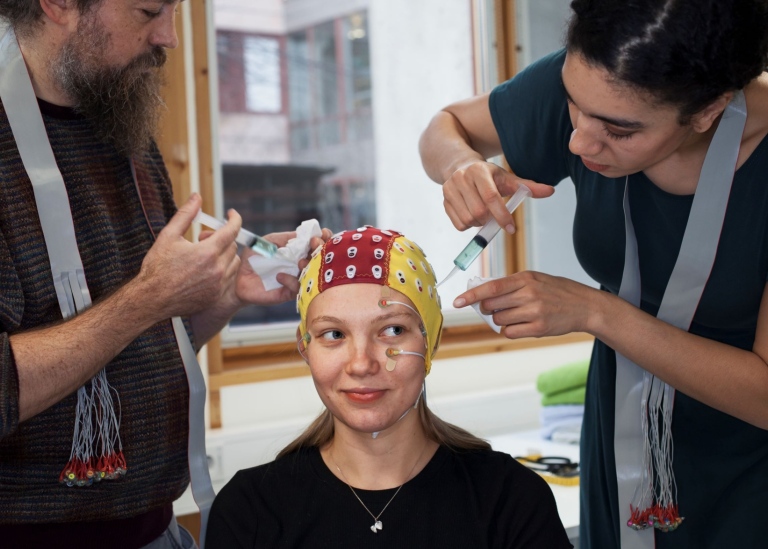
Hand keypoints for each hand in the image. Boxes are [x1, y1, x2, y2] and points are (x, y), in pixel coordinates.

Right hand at [137, 194, 240, 318]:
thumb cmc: (157, 267)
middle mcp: (217, 269)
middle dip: (222, 239)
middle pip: (232, 246)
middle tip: (204, 239)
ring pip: (233, 263)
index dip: (235, 219)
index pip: (232, 230)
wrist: (151, 298)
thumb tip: (197, 197)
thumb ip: (186, 215)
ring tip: (205, 256)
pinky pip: (229, 279)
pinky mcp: (217, 297)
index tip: (232, 214)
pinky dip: (222, 272)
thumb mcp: (168, 236)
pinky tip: (205, 271)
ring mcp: (218, 285)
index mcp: (207, 252)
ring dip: (225, 255)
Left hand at [218, 226, 333, 306]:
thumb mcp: (267, 242)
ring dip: (310, 265)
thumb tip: (303, 234)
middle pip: (322, 258)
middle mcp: (300, 265)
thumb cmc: (253, 259)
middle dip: (321, 249)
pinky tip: (279, 276)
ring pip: (313, 274)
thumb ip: (284, 237)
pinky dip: (291, 280)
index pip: (318, 244)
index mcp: (297, 252)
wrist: (238, 279)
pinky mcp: (288, 293)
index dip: (324, 238)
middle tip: (315, 244)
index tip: (323, 233)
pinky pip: (297, 288)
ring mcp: (296, 279)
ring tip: (300, 261)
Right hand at [442, 161, 553, 231]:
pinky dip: (469, 226)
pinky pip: (458, 224)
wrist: (458, 166)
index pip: (491, 197)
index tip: (512, 228)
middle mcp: (461, 179)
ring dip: (479, 224)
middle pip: (478, 212)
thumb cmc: (487, 175)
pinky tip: (473, 216)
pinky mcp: (444, 201)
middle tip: (496, 219)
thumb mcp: (506, 178)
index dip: (502, 215)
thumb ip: (526, 186)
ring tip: (484, 216)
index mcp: (478, 171)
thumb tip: (550, 191)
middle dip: (491, 220)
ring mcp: (449, 190)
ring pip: (467, 220)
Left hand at [453, 271, 599, 338]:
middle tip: (499, 307)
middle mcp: (528, 294)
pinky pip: (511, 332)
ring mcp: (534, 312)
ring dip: (502, 320)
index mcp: (525, 279)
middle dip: (489, 309)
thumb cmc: (557, 291)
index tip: (457, 302)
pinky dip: (512, 330)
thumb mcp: (535, 279)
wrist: (585, 306)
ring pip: (500, 321)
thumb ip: (511, 285)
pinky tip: (523, 324)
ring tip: (518, 315)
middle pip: (492, 306)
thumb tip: (484, 295)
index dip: (472, 295)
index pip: (491, 287)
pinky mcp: (539, 328)